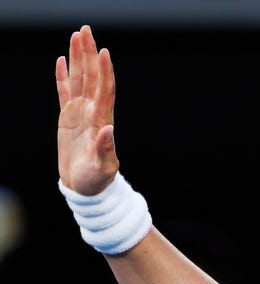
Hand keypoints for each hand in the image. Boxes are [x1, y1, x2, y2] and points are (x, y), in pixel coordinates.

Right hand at [56, 25, 118, 194]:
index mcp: (102, 121)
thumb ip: (105, 149)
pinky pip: (64, 92)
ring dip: (78, 58)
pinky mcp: (68, 118)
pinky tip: (63, 60)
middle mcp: (93, 112)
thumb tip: (108, 130)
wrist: (87, 189)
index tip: (104, 51)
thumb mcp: (103, 168)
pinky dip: (63, 76)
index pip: (104, 90)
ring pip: (78, 79)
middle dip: (89, 53)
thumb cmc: (98, 181)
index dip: (104, 71)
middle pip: (91, 77)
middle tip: (86, 30)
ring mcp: (80, 113)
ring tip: (76, 36)